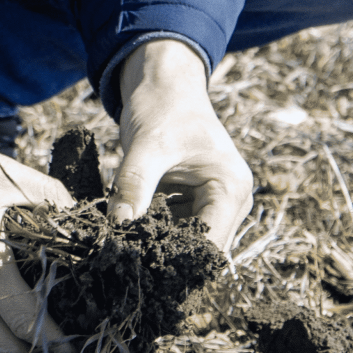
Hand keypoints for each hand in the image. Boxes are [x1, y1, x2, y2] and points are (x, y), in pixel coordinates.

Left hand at [110, 39, 252, 253]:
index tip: (140, 266)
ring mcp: (218, 204)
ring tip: (127, 243)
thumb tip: (118, 227)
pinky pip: (178, 230)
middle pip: (201, 249)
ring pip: (187, 243)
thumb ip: (134, 186)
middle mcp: (234, 200)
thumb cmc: (162, 108)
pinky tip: (133, 227)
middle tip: (128, 260)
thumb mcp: (146, 147)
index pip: (209, 246)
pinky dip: (156, 230)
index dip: (178, 261)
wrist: (164, 86)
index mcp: (232, 188)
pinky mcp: (199, 204)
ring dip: (160, 244)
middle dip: (166, 255)